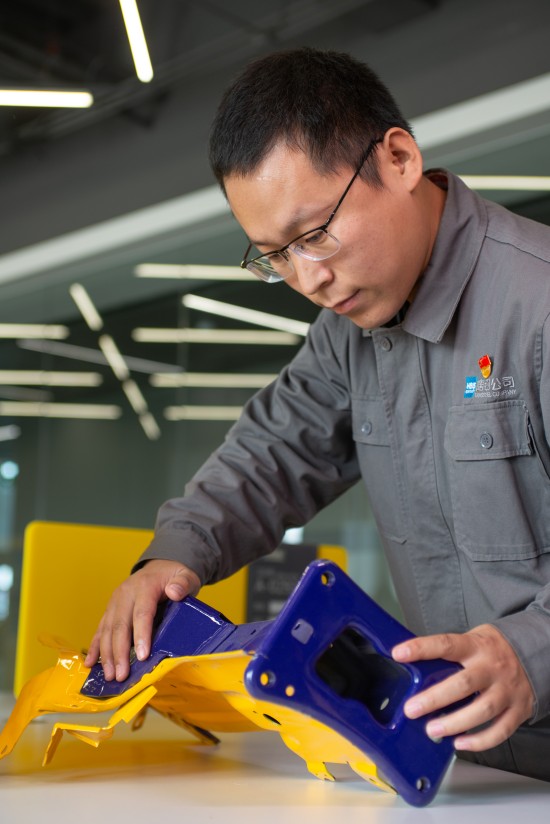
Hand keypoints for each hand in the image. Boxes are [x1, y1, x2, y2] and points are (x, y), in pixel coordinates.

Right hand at [84, 559, 200, 681]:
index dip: (141, 635)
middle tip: (122, 675)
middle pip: (120, 625)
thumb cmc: (173, 576)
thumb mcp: (186, 575)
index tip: (143, 656)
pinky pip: (100, 629)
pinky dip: (94, 647)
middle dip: (120, 652)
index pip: (142, 612)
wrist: (159, 567)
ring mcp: (115, 602)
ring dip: (106, 655)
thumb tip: (174, 592)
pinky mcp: (110, 610)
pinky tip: (90, 663)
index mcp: (145, 586)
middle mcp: (126, 594)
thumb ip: (183, 583)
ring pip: (107, 630)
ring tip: (109, 676)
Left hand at [392, 624, 534, 751]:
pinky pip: (500, 730)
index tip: (399, 653)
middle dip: (435, 698)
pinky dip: (479, 741)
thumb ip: (448, 655)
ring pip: (482, 710)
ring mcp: (507, 690)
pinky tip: (459, 743)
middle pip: (463, 684)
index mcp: (476, 646)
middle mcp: (492, 668)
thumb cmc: (492, 649)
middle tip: (412, 709)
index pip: (446, 644)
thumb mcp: (471, 640)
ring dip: (455, 723)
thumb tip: (413, 668)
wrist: (532, 652)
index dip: (422, 648)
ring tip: (432, 730)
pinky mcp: (518, 709)